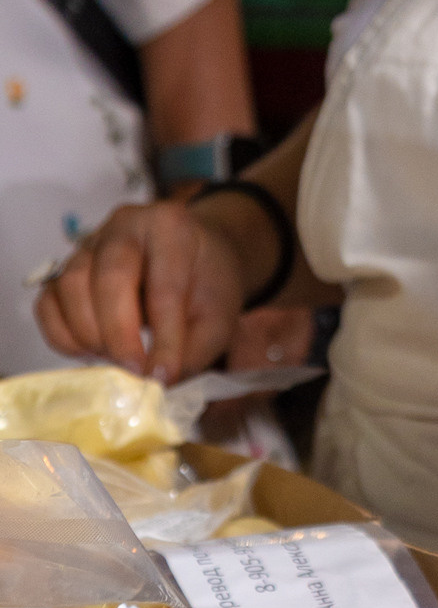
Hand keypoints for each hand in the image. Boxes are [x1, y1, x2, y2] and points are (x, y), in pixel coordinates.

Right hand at [34, 199, 252, 381]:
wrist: (194, 257)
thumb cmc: (205, 282)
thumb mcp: (219, 316)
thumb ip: (194, 350)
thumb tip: (158, 381)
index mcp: (171, 226)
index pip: (164, 287)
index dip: (164, 338)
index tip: (163, 375)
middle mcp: (124, 226)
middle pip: (108, 278)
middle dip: (119, 335)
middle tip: (134, 371)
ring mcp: (88, 245)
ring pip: (70, 287)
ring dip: (89, 335)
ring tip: (117, 359)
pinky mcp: (63, 269)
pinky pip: (47, 304)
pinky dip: (64, 337)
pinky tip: (92, 351)